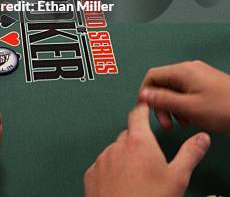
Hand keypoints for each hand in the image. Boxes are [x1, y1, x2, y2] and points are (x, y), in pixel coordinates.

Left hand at [83, 104, 209, 196]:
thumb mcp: (177, 178)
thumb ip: (189, 153)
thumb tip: (200, 139)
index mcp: (139, 142)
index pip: (138, 114)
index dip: (142, 109)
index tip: (145, 106)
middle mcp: (117, 146)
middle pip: (128, 135)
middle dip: (137, 143)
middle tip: (148, 161)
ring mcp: (102, 160)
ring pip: (115, 151)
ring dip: (123, 158)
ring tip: (136, 178)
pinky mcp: (91, 174)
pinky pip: (102, 166)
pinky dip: (110, 172)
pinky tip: (121, 185)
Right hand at [138, 60, 229, 132]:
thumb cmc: (223, 108)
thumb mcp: (188, 108)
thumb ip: (163, 100)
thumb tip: (143, 95)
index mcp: (182, 71)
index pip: (152, 76)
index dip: (146, 94)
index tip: (147, 111)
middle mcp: (188, 69)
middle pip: (163, 84)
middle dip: (162, 105)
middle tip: (168, 125)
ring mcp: (198, 75)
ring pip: (175, 89)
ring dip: (174, 108)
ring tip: (183, 124)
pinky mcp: (206, 83)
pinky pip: (187, 92)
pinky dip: (185, 105)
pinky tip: (193, 119)